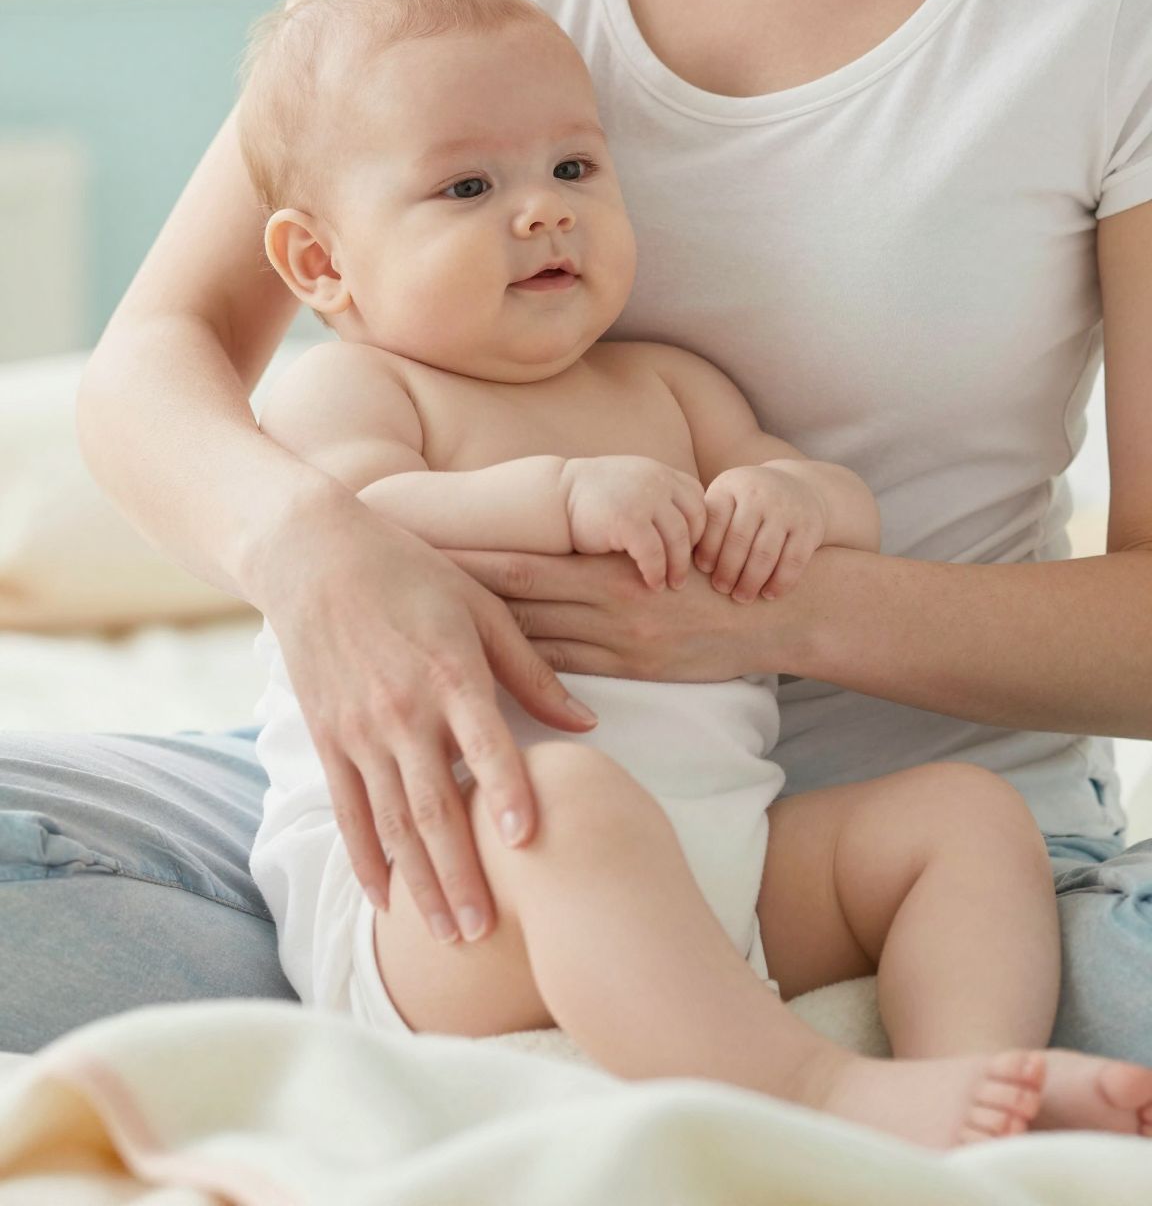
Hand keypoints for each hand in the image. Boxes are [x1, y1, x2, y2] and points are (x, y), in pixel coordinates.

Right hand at [253, 477, 599, 948]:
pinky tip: (386, 899)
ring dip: (420, 884)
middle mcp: (402, 710)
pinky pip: (348, 811)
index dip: (505, 795)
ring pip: (393, 824)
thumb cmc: (412, 573)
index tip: (526, 845)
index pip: (484, 745)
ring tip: (447, 937)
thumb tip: (587, 723)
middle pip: (435, 808)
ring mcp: (359, 730)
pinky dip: (366, 859)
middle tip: (484, 934)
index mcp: (450, 672)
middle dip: (461, 876)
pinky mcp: (328, 738)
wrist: (314, 556)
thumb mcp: (481, 606)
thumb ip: (532, 670)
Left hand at [439, 542, 792, 681]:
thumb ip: (598, 558)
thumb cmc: (709, 570)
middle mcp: (605, 599)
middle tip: (400, 585)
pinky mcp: (633, 670)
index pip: (522, 562)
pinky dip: (525, 675)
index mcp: (605, 562)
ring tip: (427, 635)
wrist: (777, 607)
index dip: (469, 558)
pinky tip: (487, 680)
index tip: (420, 551)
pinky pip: (568, 674)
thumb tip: (538, 558)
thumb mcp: (654, 550)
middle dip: (457, 592)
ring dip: (480, 636)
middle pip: (514, 598)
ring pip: (534, 638)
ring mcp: (617, 640)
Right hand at [561, 454, 706, 590]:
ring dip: (678, 565)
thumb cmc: (591, 501)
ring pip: (679, 538)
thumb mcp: (631, 489)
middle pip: (695, 518)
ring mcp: (644, 498)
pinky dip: (657, 572)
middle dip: (695, 548)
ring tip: (673, 585)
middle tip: (688, 573)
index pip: (697, 499)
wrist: (552, 499)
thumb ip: (658, 499)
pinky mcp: (628, 520)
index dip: (700, 526)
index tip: (692, 550)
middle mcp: (656, 480)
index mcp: (659, 471)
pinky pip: (654, 553)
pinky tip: (653, 585)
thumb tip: (687, 532)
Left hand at [694, 461, 828, 601]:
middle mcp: (760, 493)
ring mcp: (787, 509)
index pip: (714, 522)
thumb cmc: (750, 502)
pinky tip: (769, 594)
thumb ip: (707, 521)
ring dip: (751, 581)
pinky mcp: (810, 527)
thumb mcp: (727, 498)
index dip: (707, 549)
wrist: (801, 487)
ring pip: (765, 554)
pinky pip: (793, 562)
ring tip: (741, 597)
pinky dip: (780, 582)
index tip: (702, 570)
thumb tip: (678, 558)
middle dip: (728, 570)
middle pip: (739, 540)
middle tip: (721, 589)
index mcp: (732, 485)